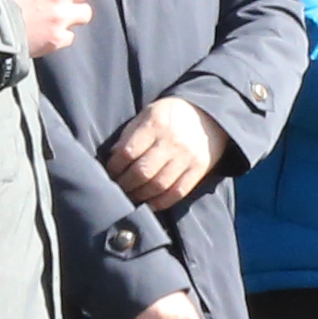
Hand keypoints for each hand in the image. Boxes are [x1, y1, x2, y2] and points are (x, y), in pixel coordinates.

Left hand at [103, 95, 222, 209]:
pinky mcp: (199, 168)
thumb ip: (129, 135)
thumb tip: (113, 156)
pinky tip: (150, 204)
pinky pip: (178, 192)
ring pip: (159, 185)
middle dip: (125, 185)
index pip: (128, 152)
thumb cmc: (169, 116)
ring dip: (140, 196)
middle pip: (142, 172)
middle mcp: (172, 141)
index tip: (110, 173)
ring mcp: (187, 156)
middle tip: (118, 189)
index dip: (115, 167)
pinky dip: (161, 202)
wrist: (207, 114)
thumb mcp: (147, 115)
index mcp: (155, 123)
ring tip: (131, 197)